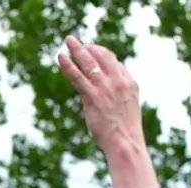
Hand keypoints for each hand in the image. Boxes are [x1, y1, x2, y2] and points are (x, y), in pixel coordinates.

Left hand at [57, 35, 143, 154]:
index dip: (102, 55)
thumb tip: (107, 95)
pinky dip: (68, 65)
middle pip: (102, 56)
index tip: (92, 53)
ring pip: (89, 62)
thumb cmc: (125, 132)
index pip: (114, 62)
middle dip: (89, 47)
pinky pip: (77, 76)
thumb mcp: (127, 108)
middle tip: (78, 42)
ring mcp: (104, 87)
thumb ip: (119, 96)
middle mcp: (118, 81)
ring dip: (77, 49)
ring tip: (69, 40)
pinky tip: (61, 57)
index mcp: (129, 83)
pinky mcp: (92, 96)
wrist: (125, 143)